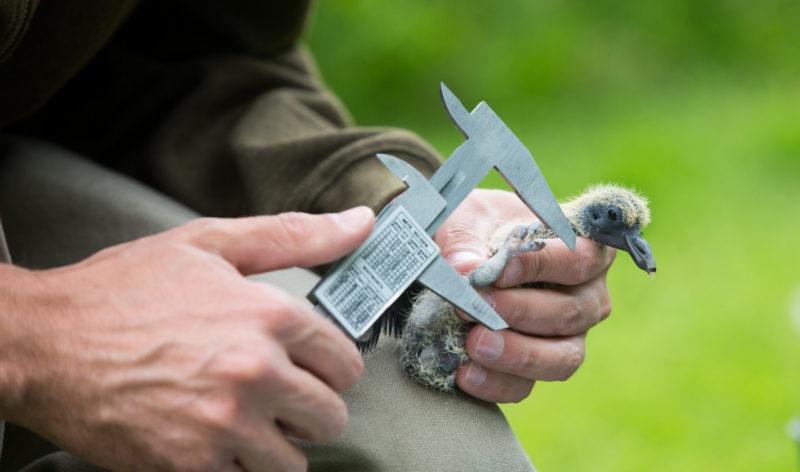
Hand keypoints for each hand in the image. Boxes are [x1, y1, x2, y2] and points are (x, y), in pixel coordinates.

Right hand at [1, 207, 373, 470]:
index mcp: (271, 316)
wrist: (44, 341)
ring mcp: (225, 425)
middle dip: (308, 408)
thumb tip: (362, 223)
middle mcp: (257, 372)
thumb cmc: (125, 289)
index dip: (331, 368)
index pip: (346, 363)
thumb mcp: (211, 243)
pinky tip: (213, 439)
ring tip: (244, 420)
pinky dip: (238, 468)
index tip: (311, 369)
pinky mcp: (190, 467)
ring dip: (276, 445)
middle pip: (328, 416)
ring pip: (294, 461)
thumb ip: (295, 236)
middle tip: (277, 396)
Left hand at [433, 189, 614, 402]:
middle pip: (571, 313)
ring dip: (517, 353)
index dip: (542, 266)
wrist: (459, 258)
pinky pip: (527, 386)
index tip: (502, 270)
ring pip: (562, 358)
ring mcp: (567, 337)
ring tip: (475, 343)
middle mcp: (586, 296)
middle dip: (520, 312)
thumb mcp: (468, 219)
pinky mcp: (537, 368)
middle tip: (476, 306)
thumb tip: (464, 270)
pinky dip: (496, 382)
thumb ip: (466, 242)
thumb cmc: (478, 227)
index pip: (578, 259)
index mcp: (582, 249)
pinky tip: (465, 371)